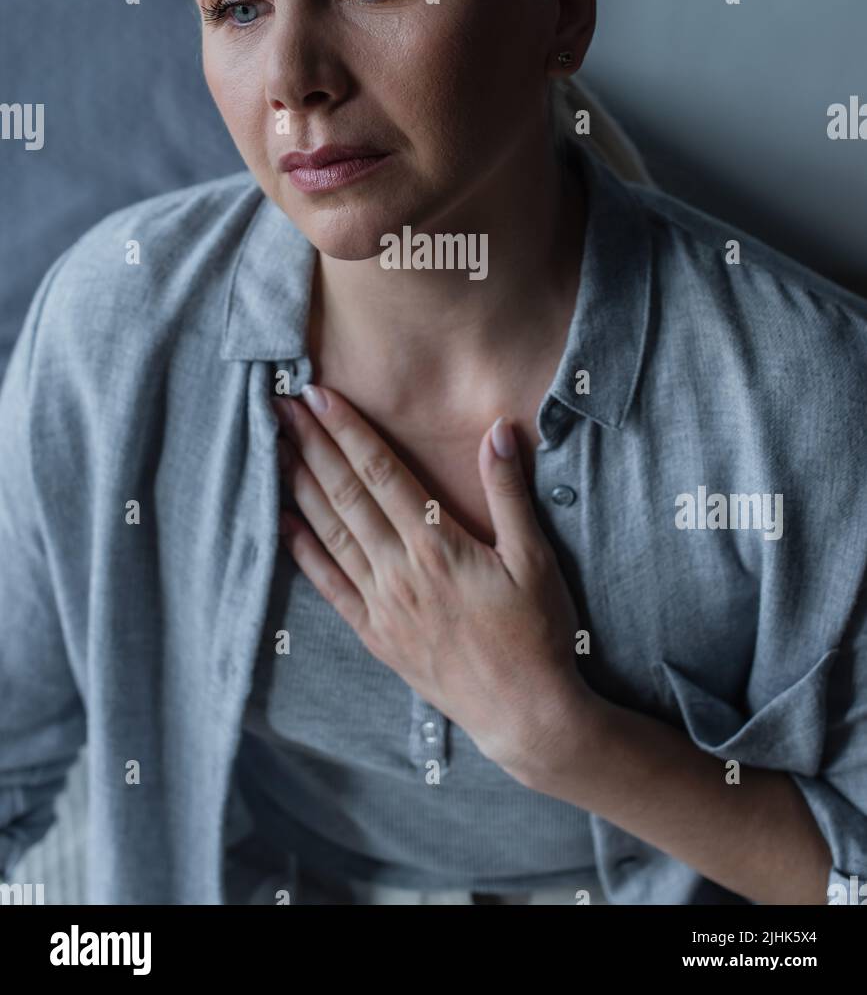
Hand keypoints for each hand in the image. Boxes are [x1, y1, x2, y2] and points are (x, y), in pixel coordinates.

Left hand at [272, 383, 596, 779]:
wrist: (524, 715)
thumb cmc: (537, 633)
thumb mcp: (535, 558)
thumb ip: (508, 492)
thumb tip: (497, 430)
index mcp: (437, 546)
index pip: (382, 473)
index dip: (348, 430)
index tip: (320, 395)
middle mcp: (400, 572)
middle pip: (345, 495)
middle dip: (311, 445)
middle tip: (280, 405)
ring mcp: (382, 605)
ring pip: (330, 533)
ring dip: (299, 486)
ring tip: (273, 448)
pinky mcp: (376, 635)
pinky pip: (329, 586)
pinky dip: (302, 551)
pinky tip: (283, 522)